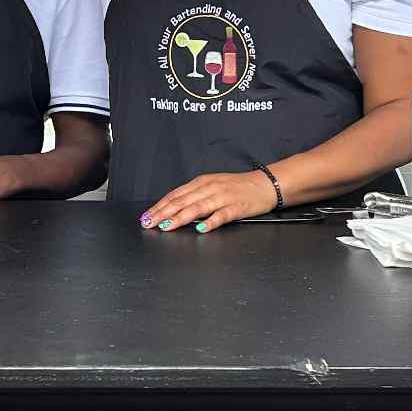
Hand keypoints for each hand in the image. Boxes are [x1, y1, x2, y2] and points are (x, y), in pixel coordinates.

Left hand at [140, 170, 278, 233]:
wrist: (264, 184)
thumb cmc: (237, 187)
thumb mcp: (212, 186)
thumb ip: (195, 196)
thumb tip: (174, 208)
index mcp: (202, 182)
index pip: (175, 195)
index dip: (159, 206)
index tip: (147, 216)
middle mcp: (210, 188)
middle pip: (182, 202)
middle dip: (163, 213)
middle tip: (149, 223)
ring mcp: (223, 198)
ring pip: (197, 208)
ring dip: (180, 218)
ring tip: (167, 226)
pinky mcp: (236, 208)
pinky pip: (221, 216)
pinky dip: (210, 222)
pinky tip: (201, 228)